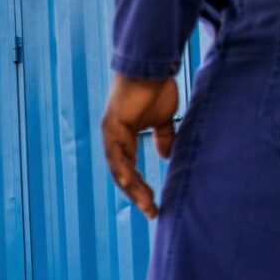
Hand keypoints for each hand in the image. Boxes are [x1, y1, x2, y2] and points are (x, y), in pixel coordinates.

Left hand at [101, 73, 177, 219]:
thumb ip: (163, 137)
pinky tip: (131, 184)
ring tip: (145, 203)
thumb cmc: (155, 89)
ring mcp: (111, 134)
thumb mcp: (162, 119)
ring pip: (118, 168)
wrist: (152, 67)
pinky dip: (123, 169)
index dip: (140, 188)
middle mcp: (114, 140)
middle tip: (151, 211)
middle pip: (123, 174)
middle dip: (137, 194)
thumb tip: (168, 155)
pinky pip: (116, 153)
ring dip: (131, 188)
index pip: (130, 170)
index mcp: (124, 139)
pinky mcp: (112, 126)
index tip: (153, 205)